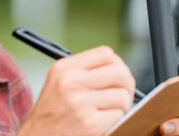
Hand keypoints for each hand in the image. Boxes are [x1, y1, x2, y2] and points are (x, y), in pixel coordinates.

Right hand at [17, 46, 134, 135]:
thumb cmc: (51, 113)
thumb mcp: (58, 82)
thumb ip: (84, 72)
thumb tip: (119, 69)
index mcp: (64, 68)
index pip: (105, 54)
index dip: (118, 64)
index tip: (118, 75)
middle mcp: (70, 82)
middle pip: (119, 73)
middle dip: (127, 85)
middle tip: (124, 94)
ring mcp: (79, 103)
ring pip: (122, 96)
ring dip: (122, 106)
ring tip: (110, 111)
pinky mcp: (89, 123)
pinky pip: (118, 116)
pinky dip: (116, 120)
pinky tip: (103, 122)